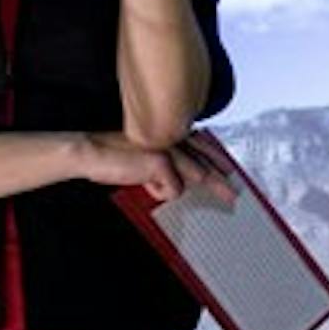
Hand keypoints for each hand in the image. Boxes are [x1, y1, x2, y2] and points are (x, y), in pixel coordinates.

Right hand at [83, 131, 236, 203]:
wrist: (91, 153)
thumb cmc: (113, 158)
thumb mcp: (143, 162)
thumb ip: (161, 167)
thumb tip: (177, 182)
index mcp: (167, 135)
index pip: (198, 145)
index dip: (215, 157)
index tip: (228, 168)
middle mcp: (170, 137)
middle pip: (205, 158)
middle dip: (222, 175)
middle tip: (236, 190)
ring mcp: (167, 148)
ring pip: (197, 172)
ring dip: (212, 184)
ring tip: (229, 195)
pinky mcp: (160, 161)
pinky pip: (172, 189)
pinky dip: (159, 192)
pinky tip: (146, 184)